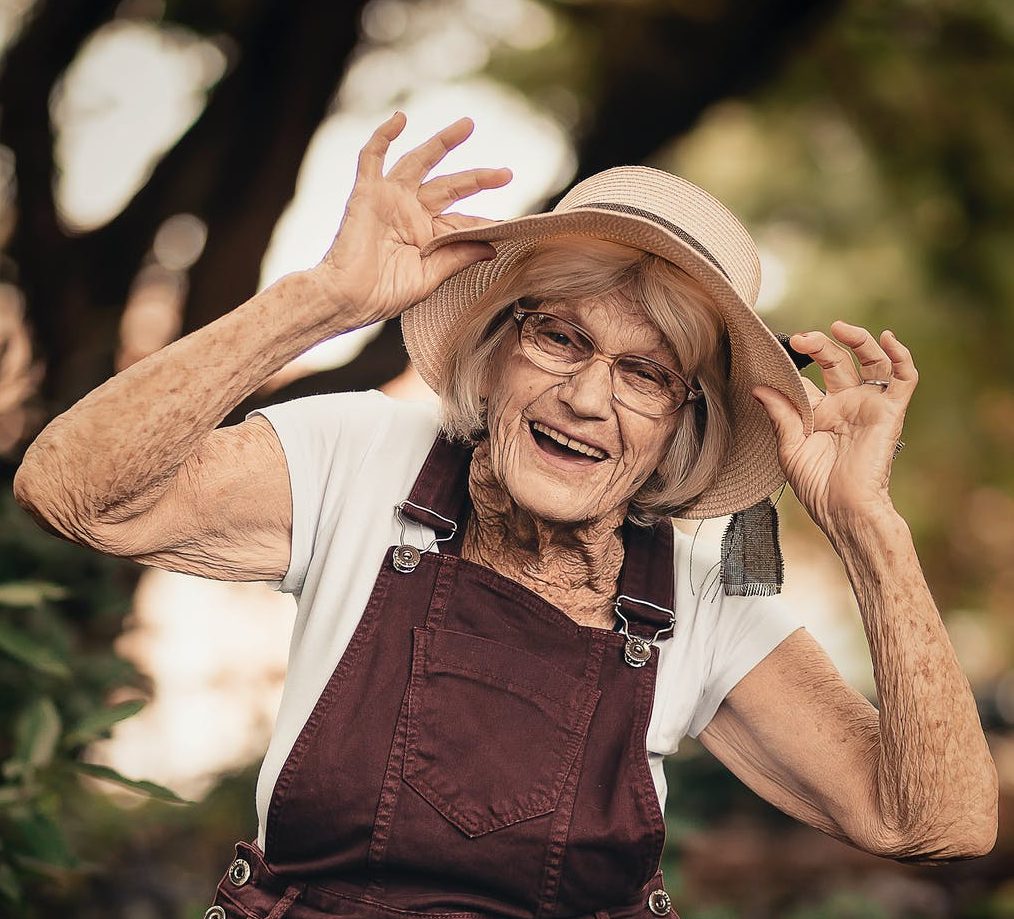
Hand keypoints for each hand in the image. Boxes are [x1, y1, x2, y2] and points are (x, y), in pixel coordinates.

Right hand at [309, 112, 512, 327]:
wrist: (348, 298)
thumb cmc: (384, 294)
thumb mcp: (430, 277)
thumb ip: (458, 257)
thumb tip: (491, 247)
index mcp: (428, 235)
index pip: (462, 220)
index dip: (483, 222)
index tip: (508, 225)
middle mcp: (412, 212)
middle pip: (451, 186)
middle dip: (478, 178)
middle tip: (506, 173)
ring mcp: (390, 199)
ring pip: (420, 162)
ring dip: (442, 142)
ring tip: (467, 126)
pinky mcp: (367, 193)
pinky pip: (373, 158)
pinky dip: (384, 136)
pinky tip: (400, 119)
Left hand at [752, 321, 917, 530]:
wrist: (842, 508)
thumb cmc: (815, 484)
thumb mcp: (789, 446)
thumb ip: (779, 414)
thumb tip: (758, 387)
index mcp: (818, 412)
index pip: (807, 376)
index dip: (793, 363)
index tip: (771, 353)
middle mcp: (844, 404)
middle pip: (836, 361)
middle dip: (819, 346)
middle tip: (801, 338)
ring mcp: (868, 405)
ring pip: (870, 361)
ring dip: (858, 340)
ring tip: (839, 328)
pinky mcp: (890, 411)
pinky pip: (904, 378)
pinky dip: (901, 356)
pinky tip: (889, 339)